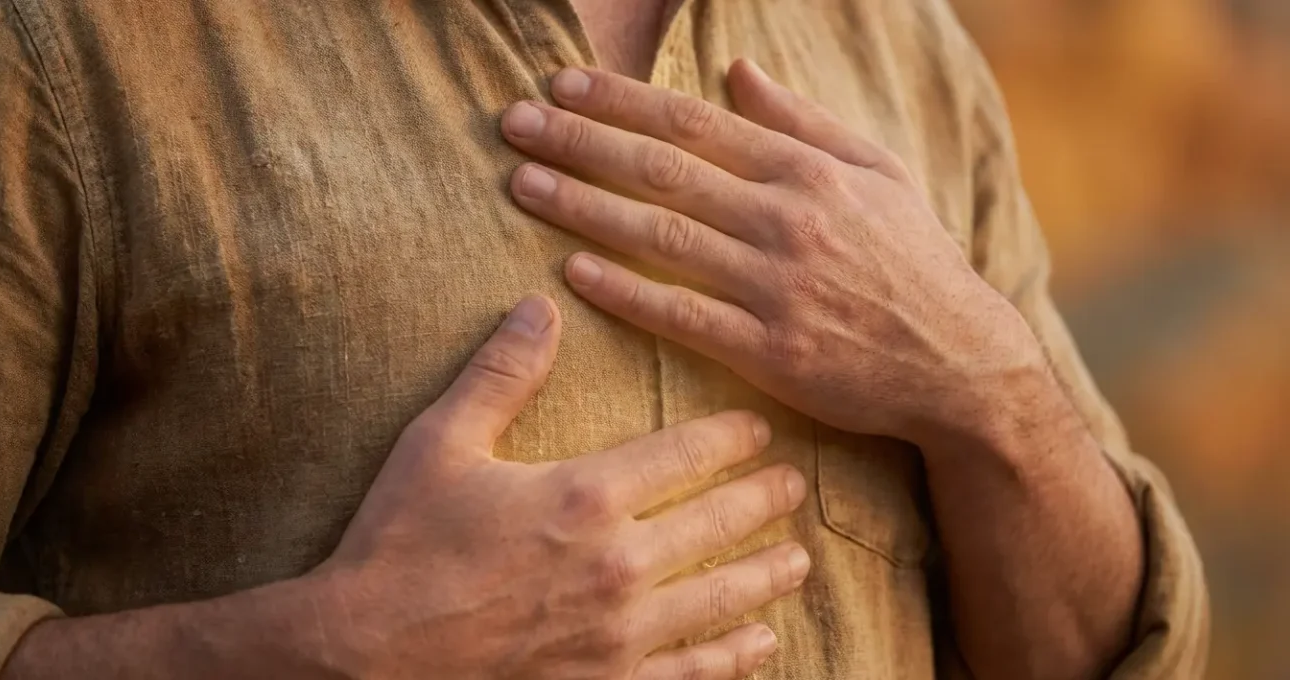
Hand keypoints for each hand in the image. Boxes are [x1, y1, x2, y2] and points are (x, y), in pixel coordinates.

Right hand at [310, 296, 809, 679]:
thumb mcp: (441, 444)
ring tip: (799, 560)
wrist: (365, 655)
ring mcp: (619, 634)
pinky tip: (761, 644)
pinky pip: (691, 672)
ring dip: (766, 575)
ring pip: (720, 597)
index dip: (730, 438)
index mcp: (584, 496)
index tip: (759, 429)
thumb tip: (540, 305)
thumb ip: (501, 375)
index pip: (685, 453)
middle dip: (764, 500)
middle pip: (718, 523)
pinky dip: (733, 656)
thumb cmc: (399, 544)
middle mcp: (618, 564)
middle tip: (794, 486)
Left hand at [500, 61, 1048, 445]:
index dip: (619, 101)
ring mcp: (776, 287)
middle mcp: (786, 220)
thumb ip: (801, 120)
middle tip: (515, 123)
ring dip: (584, 206)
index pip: (693, 122)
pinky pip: (681, 315)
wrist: (960, 364)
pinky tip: (573, 270)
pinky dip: (624, 291)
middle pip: (662, 169)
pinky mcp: (770, 352)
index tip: (562, 85)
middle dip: (580, 141)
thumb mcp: (877, 172)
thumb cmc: (914, 263)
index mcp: (807, 171)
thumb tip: (736, 69)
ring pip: (660, 236)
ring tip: (523, 184)